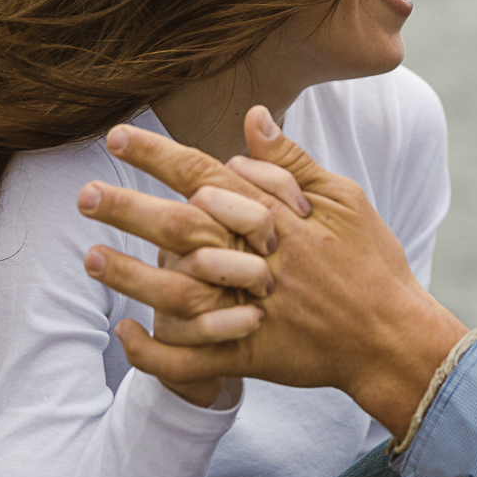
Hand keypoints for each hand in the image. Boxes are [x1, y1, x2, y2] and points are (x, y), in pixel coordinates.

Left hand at [78, 107, 467, 437]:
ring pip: (179, 293)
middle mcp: (258, 261)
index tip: (116, 136)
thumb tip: (252, 116)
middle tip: (83, 194)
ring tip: (89, 258)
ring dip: (131, 275)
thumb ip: (292, 162)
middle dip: (129, 209)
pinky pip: (191, 359)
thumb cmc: (372, 263)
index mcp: (277, 218)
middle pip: (181, 227)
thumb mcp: (344, 200)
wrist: (393, 337)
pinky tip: (123, 333)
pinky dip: (155, 351)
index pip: (205, 175)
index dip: (158, 155)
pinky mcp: (250, 353)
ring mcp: (252, 310)